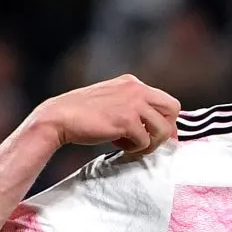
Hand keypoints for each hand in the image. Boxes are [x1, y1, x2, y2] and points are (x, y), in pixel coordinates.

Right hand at [31, 74, 179, 154]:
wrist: (58, 117)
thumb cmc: (83, 115)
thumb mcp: (112, 102)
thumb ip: (133, 108)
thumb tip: (155, 128)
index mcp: (132, 83)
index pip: (166, 100)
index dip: (166, 121)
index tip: (156, 135)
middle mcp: (136, 89)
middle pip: (173, 109)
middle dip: (166, 130)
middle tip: (150, 142)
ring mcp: (133, 103)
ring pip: (163, 128)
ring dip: (150, 143)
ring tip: (131, 146)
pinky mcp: (126, 120)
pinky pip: (145, 140)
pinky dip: (134, 148)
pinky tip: (118, 145)